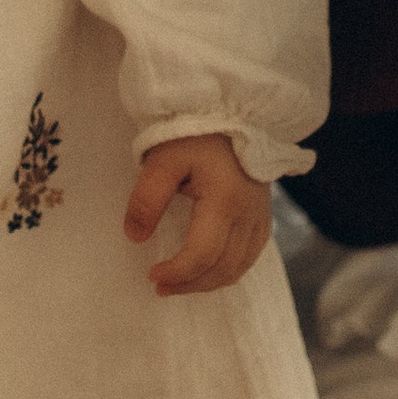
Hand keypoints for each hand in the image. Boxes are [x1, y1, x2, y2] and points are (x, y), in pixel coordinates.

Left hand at [125, 134, 273, 295]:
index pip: (202, 254)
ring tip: (180, 283)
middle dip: (190, 285)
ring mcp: (260, 215)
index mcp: (224, 200)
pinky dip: (228, 270)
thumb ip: (147, 199)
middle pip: (223, 268)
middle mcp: (248, 213)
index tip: (151, 275)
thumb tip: (134, 237)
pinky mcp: (263, 214)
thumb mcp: (162, 159)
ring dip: (209, 282)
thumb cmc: (195, 133)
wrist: (233, 111)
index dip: (177, 273)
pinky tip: (208, 270)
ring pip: (240, 267)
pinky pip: (251, 255)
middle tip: (160, 287)